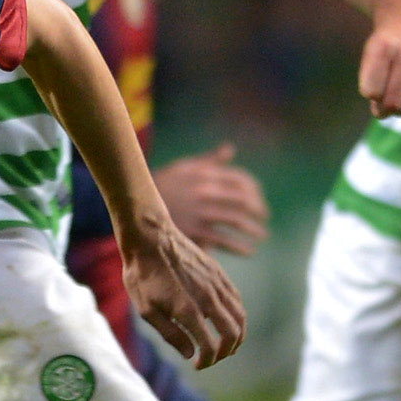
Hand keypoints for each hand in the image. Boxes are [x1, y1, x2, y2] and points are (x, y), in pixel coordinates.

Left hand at [121, 215, 246, 368]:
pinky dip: (237, 316)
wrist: (150, 238)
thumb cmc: (142, 275)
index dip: (207, 361)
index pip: (210, 347)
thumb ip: (170, 334)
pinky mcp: (219, 274)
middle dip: (226, 352)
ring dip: (236, 336)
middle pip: (232, 335)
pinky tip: (226, 321)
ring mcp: (216, 284)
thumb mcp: (146, 310)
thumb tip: (189, 353)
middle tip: (214, 358)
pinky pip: (236, 300)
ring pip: (240, 317)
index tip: (197, 365)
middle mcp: (208, 298)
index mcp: (188, 310)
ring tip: (225, 344)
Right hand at [152, 146, 268, 255]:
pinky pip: (225, 240)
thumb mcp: (183, 167)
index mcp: (206, 173)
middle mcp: (206, 191)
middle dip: (259, 210)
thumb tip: (230, 149)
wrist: (136, 206)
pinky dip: (240, 247)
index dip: (255, 191)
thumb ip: (209, 160)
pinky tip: (249, 251)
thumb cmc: (161, 185)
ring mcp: (201, 212)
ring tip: (261, 236)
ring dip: (254, 230)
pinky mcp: (195, 231)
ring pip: (238, 221)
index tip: (259, 200)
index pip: (241, 180)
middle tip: (263, 218)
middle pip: (244, 200)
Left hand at [356, 0, 400, 118]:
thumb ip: (372, 86)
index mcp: (384, 47)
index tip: (374, 89)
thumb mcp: (370, 56)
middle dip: (386, 108)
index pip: (372, 92)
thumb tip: (383, 114)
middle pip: (393, 102)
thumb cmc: (387, 44)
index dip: (371, 96)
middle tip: (387, 100)